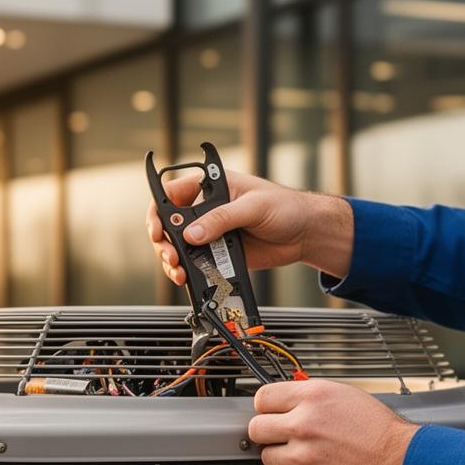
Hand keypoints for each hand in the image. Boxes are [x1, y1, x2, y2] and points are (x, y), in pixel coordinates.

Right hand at [145, 169, 353, 285]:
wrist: (305, 233)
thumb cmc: (286, 207)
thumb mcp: (253, 207)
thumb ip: (222, 219)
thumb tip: (193, 234)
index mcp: (212, 187)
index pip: (173, 194)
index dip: (159, 211)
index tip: (159, 229)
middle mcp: (207, 209)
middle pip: (169, 224)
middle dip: (163, 241)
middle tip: (170, 255)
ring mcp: (211, 232)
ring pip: (178, 246)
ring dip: (172, 259)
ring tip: (177, 270)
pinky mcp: (219, 253)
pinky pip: (195, 262)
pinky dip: (187, 271)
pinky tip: (186, 277)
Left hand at [246, 379, 419, 464]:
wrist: (397, 461)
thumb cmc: (377, 429)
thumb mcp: (344, 394)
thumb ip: (309, 395)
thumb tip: (285, 400)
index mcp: (312, 397)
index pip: (262, 398)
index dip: (267, 406)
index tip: (270, 411)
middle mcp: (303, 425)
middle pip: (256, 428)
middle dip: (267, 431)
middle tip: (281, 434)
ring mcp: (302, 457)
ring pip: (267, 457)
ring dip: (282, 455)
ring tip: (305, 452)